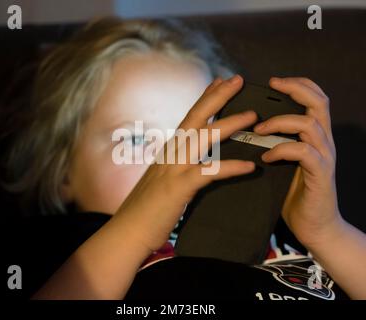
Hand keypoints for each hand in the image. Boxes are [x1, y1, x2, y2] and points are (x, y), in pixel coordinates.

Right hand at [116, 75, 257, 251]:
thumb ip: (179, 166)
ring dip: (229, 124)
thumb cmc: (148, 208)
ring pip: (204, 138)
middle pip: (196, 117)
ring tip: (252, 116)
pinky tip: (249, 167)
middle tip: (237, 79)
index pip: (190, 117)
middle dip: (217, 96)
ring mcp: (174, 168)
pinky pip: (209, 173)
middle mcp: (171, 153)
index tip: (220, 82)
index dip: (205, 97)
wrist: (129, 230)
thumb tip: (197, 161)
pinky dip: (230, 168)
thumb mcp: (164, 179)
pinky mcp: (179, 187)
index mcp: (169, 150)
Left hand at [253, 77, 341, 247]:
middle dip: (295, 89)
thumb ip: (273, 144)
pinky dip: (282, 150)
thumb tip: (244, 129)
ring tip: (257, 130)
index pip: (314, 99)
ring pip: (309, 124)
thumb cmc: (292, 192)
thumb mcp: (282, 162)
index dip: (297, 84)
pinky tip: (266, 157)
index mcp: (313, 136)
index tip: (273, 81)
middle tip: (272, 85)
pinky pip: (304, 153)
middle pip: (318, 102)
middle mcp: (323, 141)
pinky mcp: (320, 174)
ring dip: (280, 122)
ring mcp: (324, 157)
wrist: (313, 226)